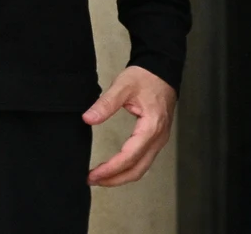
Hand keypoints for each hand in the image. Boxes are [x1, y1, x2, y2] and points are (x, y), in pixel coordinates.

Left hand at [82, 66, 176, 186]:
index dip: (110, 169)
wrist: (162, 70)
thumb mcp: (122, 86)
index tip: (93, 174)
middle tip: (92, 180)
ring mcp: (159, 140)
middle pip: (137, 169)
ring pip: (142, 168)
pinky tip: (115, 168)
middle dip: (114, 179)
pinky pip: (144, 161)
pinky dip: (129, 169)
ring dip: (121, 177)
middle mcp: (158, 137)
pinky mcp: (157, 139)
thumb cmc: (146, 77)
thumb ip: (105, 103)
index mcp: (151, 126)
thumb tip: (88, 118)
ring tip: (100, 178)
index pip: (129, 156)